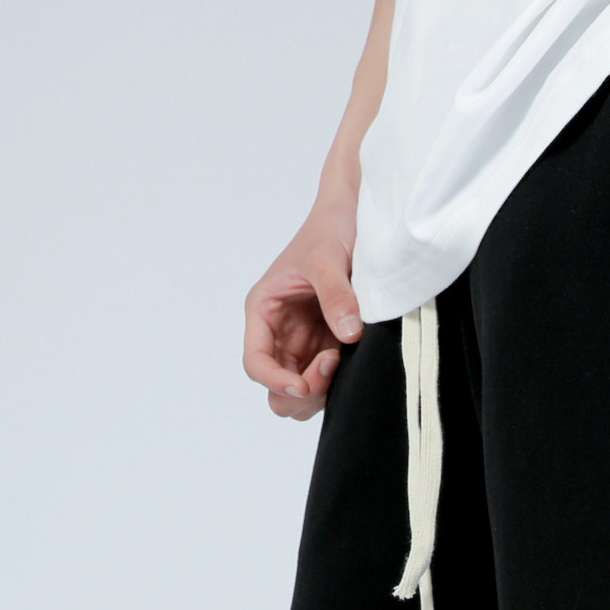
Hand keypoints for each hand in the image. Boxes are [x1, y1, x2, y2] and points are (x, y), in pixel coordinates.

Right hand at [243, 175, 363, 419]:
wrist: (354, 215)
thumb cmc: (330, 228)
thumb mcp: (329, 258)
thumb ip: (336, 294)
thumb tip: (348, 333)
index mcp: (264, 311)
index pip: (255, 362)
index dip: (274, 380)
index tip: (302, 385)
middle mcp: (279, 332)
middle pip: (276, 388)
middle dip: (301, 390)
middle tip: (332, 363)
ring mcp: (303, 343)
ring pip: (301, 393)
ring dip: (320, 389)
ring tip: (341, 356)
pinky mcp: (327, 345)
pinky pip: (326, 381)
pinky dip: (337, 381)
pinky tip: (351, 356)